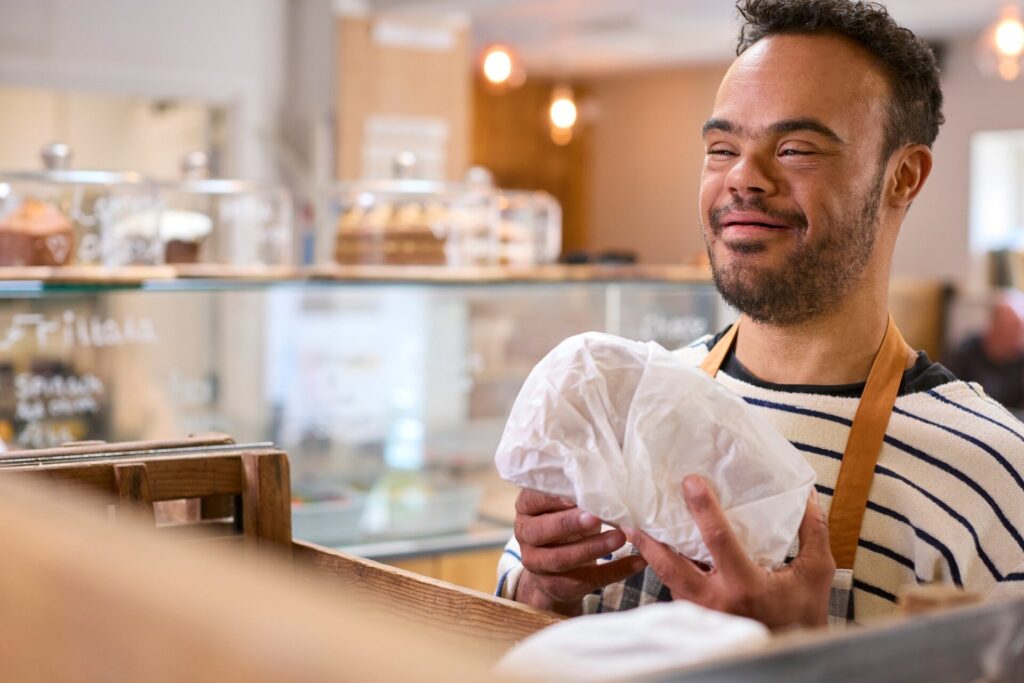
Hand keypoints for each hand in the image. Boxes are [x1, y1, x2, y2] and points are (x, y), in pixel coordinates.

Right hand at [513, 488, 647, 615]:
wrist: (554, 570)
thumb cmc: (565, 524)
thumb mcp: (563, 508)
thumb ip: (574, 496)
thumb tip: (606, 481)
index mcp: (526, 511)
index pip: (531, 501)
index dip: (551, 498)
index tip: (575, 494)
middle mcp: (525, 537)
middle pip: (541, 531)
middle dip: (569, 524)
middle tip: (596, 516)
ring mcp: (538, 565)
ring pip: (562, 558)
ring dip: (593, 548)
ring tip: (620, 537)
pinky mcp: (559, 586)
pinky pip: (589, 580)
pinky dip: (616, 570)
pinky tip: (637, 561)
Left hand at [626, 476, 834, 630]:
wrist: (793, 657)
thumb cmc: (803, 614)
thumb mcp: (815, 572)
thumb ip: (812, 533)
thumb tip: (808, 497)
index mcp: (744, 585)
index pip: (717, 538)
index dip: (703, 508)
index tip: (690, 482)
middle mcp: (717, 600)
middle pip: (670, 566)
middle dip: (649, 542)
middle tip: (633, 520)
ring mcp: (704, 613)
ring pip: (669, 582)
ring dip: (655, 558)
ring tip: (642, 533)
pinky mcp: (700, 621)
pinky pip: (678, 594)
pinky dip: (670, 574)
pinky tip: (666, 557)